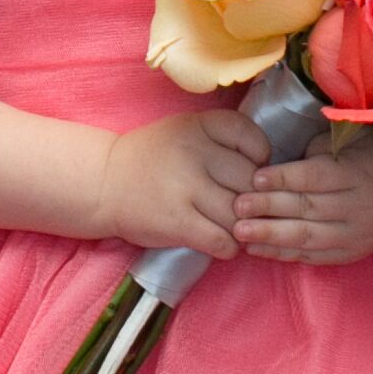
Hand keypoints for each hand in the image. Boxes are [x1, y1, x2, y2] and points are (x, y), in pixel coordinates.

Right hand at [96, 108, 264, 258]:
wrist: (102, 184)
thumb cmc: (152, 160)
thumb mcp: (184, 131)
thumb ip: (223, 140)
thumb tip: (269, 169)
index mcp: (199, 125)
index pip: (253, 139)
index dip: (260, 159)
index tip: (248, 170)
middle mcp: (194, 153)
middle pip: (251, 182)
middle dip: (254, 199)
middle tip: (244, 208)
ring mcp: (186, 188)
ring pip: (240, 214)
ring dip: (242, 227)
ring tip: (233, 228)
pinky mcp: (177, 222)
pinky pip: (222, 240)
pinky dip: (228, 247)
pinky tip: (220, 243)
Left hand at [233, 137, 372, 266]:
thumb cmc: (365, 156)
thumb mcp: (350, 138)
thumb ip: (318, 147)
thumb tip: (276, 157)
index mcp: (359, 174)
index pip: (316, 178)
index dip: (285, 178)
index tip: (254, 177)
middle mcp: (361, 208)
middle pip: (309, 209)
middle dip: (269, 208)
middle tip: (237, 206)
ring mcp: (356, 236)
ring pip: (308, 237)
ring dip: (270, 236)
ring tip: (239, 232)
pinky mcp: (349, 255)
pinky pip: (311, 256)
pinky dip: (281, 253)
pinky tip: (256, 249)